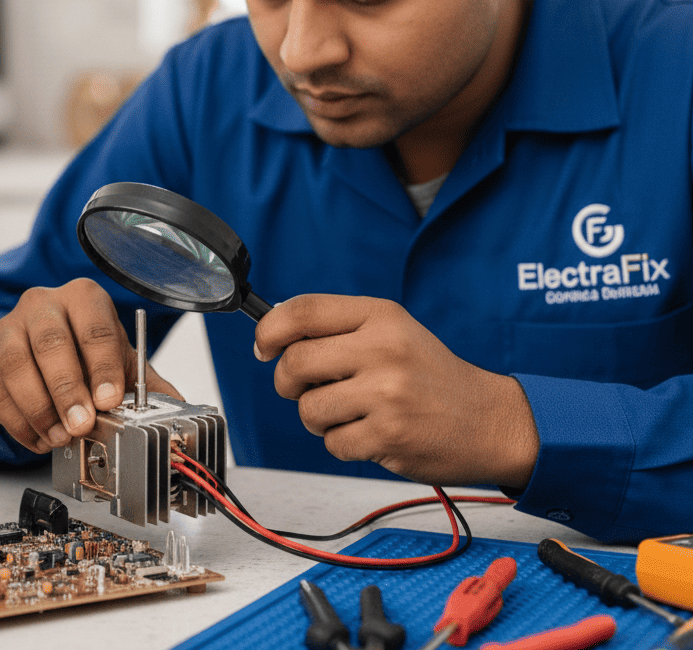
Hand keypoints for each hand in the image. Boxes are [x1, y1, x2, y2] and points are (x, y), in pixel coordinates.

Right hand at [0, 278, 181, 453]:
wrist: (51, 351)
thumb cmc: (88, 353)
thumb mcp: (122, 362)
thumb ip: (147, 386)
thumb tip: (176, 408)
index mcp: (84, 298)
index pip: (94, 328)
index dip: (102, 367)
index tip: (109, 400)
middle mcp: (44, 304)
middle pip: (51, 343)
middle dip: (66, 390)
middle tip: (80, 424)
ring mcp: (10, 327)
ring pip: (15, 363)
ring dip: (37, 407)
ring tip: (58, 436)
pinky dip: (14, 418)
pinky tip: (37, 435)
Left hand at [254, 294, 538, 487]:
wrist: (490, 421)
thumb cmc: (433, 376)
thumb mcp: (393, 332)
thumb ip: (339, 328)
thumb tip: (274, 334)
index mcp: (381, 317)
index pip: (303, 311)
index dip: (270, 329)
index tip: (264, 346)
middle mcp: (383, 350)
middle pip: (295, 363)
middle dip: (287, 382)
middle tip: (302, 389)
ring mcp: (386, 394)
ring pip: (308, 409)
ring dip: (317, 417)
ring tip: (348, 412)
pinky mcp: (388, 436)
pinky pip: (332, 443)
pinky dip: (342, 443)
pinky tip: (370, 432)